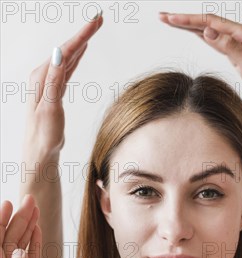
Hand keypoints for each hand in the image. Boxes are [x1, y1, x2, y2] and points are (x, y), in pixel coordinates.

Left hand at [0, 200, 70, 257]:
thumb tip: (17, 250)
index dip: (0, 222)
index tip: (7, 203)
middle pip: (9, 240)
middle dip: (16, 218)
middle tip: (29, 199)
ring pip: (21, 246)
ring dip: (27, 226)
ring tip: (35, 208)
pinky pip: (32, 256)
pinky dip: (35, 241)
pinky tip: (37, 229)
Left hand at [24, 13, 102, 159]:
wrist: (40, 152)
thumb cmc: (44, 135)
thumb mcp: (50, 107)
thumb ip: (54, 80)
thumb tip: (59, 53)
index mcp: (41, 78)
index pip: (64, 51)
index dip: (81, 35)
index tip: (96, 22)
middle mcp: (43, 77)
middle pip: (66, 50)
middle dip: (83, 34)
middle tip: (99, 19)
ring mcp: (48, 83)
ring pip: (67, 58)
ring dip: (80, 43)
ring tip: (93, 30)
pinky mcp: (54, 91)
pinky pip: (67, 68)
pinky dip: (75, 58)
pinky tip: (81, 51)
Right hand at [158, 11, 241, 107]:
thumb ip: (229, 47)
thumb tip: (208, 32)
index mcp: (241, 33)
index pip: (209, 22)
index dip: (187, 20)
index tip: (169, 19)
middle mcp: (239, 34)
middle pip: (206, 22)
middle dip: (183, 20)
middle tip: (162, 17)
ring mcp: (237, 44)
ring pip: (208, 31)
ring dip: (190, 27)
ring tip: (171, 23)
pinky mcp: (236, 54)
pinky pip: (214, 41)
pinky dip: (200, 36)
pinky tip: (193, 34)